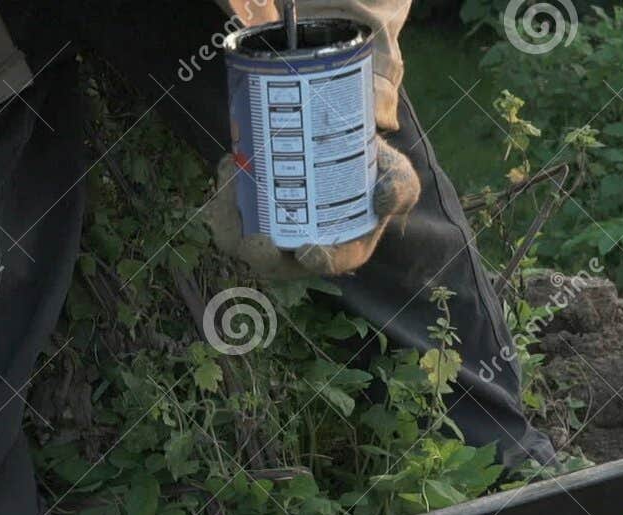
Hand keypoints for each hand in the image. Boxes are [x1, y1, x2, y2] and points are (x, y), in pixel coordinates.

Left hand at [204, 135, 420, 278]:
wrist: (343, 142)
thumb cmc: (372, 170)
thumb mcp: (397, 176)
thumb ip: (400, 188)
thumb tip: (384, 199)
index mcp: (340, 251)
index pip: (325, 264)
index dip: (315, 262)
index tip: (305, 249)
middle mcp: (300, 250)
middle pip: (270, 261)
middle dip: (255, 250)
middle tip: (252, 232)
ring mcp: (271, 235)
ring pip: (239, 239)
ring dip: (229, 216)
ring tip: (236, 178)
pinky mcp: (249, 216)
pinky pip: (227, 217)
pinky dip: (222, 195)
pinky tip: (231, 165)